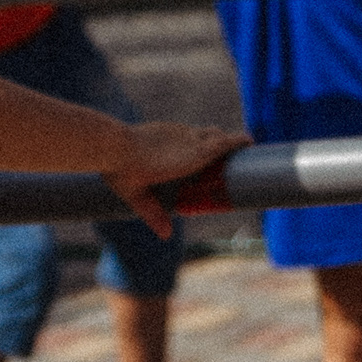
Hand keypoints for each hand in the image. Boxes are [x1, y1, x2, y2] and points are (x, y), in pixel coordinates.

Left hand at [97, 120, 246, 235]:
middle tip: (237, 151)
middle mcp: (186, 141)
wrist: (111, 144)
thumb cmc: (125, 171)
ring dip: (213, 137)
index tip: (251, 142)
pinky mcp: (164, 126)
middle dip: (229, 141)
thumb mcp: (138, 197)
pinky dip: (196, 137)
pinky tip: (190, 147)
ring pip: (203, 130)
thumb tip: (166, 236)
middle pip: (216, 135)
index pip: (221, 144)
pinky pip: (188, 130)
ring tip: (216, 149)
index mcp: (188, 157)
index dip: (238, 141)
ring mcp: (175, 130)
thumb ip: (153, 214)